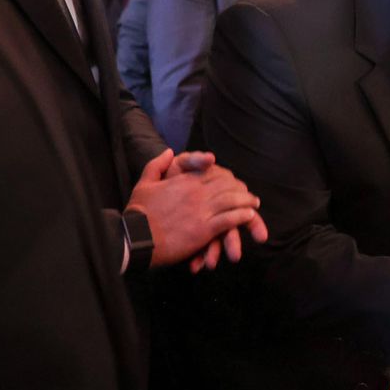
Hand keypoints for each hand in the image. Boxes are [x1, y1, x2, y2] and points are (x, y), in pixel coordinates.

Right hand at [126, 150, 267, 270]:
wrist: (135, 238)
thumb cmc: (138, 213)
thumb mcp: (144, 183)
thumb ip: (157, 165)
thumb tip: (168, 151)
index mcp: (184, 181)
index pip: (213, 173)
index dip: (227, 177)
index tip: (233, 181)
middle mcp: (196, 193)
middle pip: (227, 185)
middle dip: (240, 189)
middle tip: (249, 194)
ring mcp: (201, 210)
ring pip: (232, 201)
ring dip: (246, 202)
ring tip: (254, 204)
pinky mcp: (204, 229)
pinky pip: (229, 219)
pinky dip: (241, 216)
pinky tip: (248, 216)